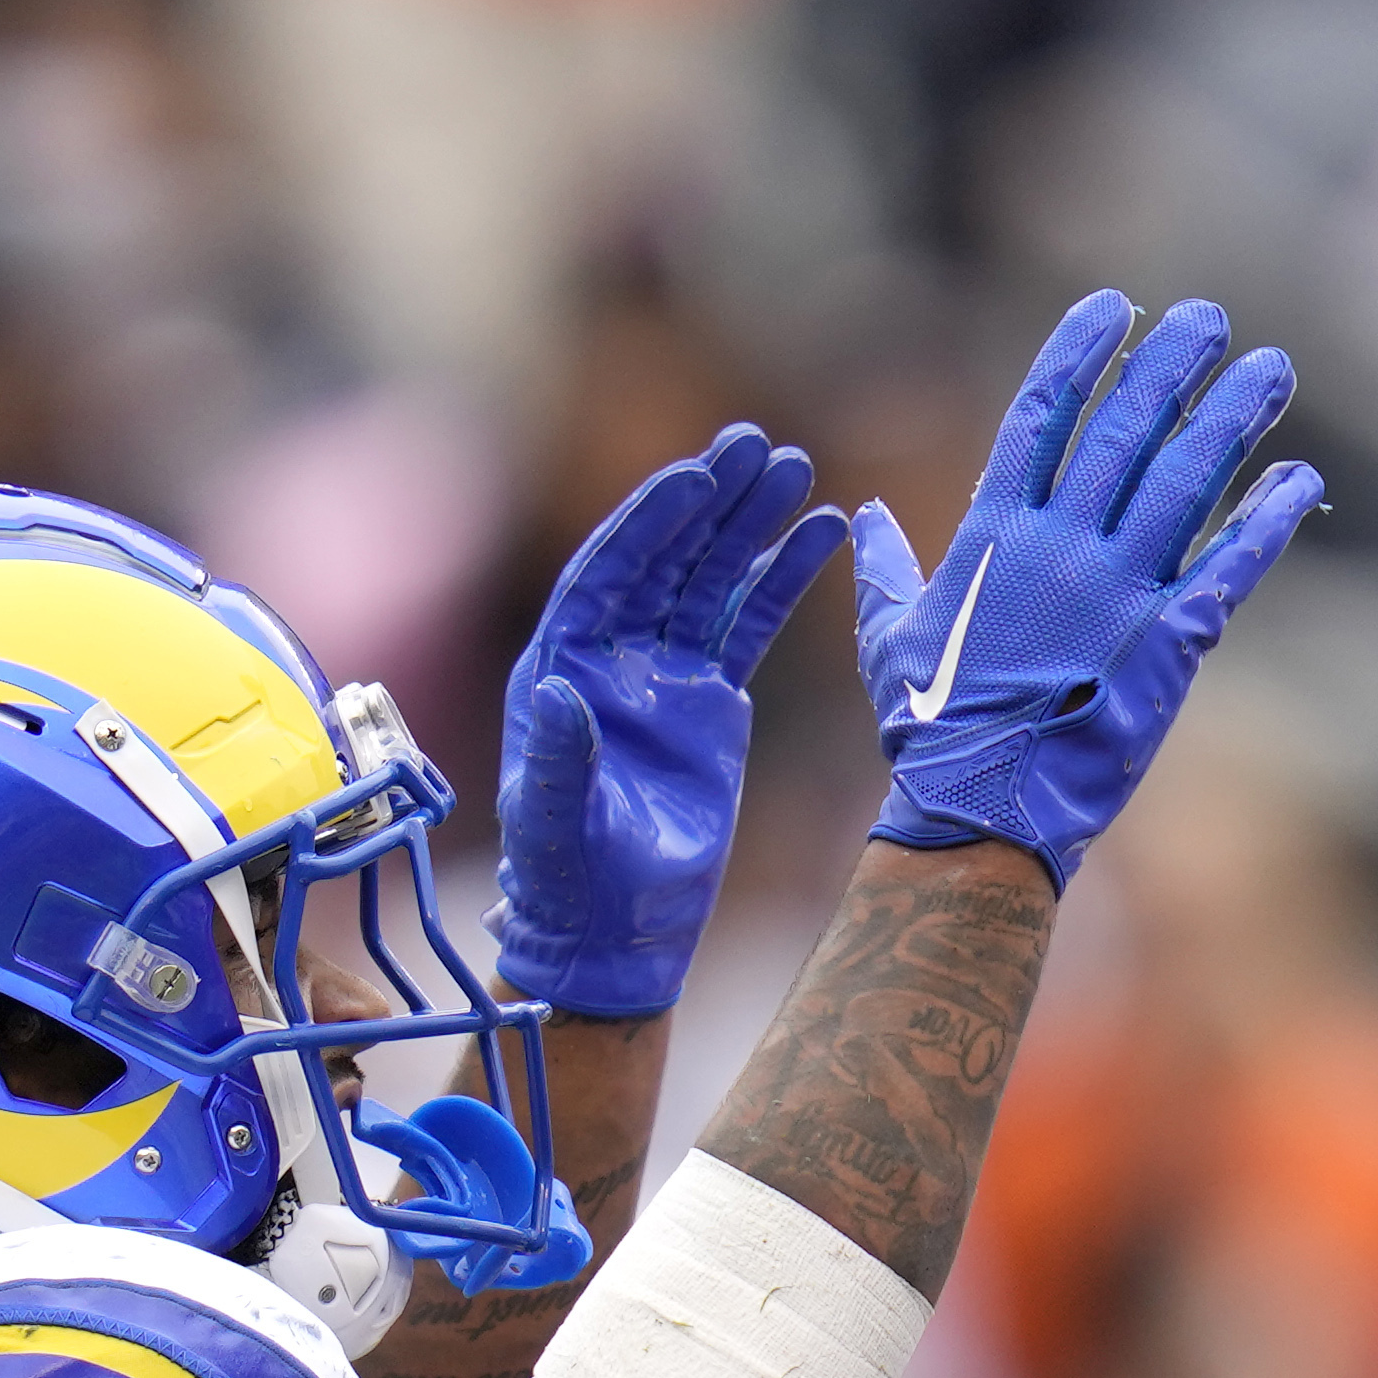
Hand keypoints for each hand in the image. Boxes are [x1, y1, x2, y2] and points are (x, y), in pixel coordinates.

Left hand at [491, 426, 849, 1020]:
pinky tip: (820, 532)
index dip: (650, 524)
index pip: (609, 574)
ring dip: (752, 524)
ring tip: (798, 471)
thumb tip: (558, 691)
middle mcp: (612, 655)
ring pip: (711, 578)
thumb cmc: (572, 882)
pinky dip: (782, 577)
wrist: (616, 931)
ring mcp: (664, 672)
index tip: (695, 478)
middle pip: (666, 558)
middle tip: (758, 447)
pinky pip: (748, 622)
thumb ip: (557, 760)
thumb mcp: (558, 825)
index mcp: (563, 666)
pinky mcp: (710, 699)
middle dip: (711, 502)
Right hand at [854, 290, 1319, 888]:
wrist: (984, 809)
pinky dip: (1266, 520)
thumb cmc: (930, 728)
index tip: (1115, 308)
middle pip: (1126, 432)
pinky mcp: (1170, 644)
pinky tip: (1297, 478)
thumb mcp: (889, 637)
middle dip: (1170, 366)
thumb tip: (861, 516)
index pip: (1042, 416)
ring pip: (1186, 483)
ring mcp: (1119, 592)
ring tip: (1271, 367)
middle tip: (1207, 317)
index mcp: (995, 534)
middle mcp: (1062, 548)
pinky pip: (1227, 567)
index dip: (1080, 355)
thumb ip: (881, 568)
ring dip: (1233, 420)